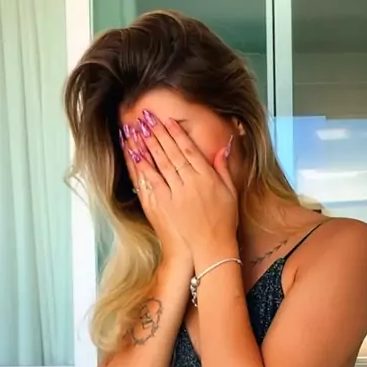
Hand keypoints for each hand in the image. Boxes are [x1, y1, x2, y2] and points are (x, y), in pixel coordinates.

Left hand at [121, 111, 238, 261]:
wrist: (211, 247)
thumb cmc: (223, 222)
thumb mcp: (230, 192)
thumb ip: (224, 168)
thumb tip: (225, 146)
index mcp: (206, 177)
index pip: (189, 149)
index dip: (177, 134)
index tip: (168, 121)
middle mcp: (190, 182)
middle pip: (172, 152)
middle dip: (158, 133)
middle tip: (147, 118)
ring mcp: (176, 193)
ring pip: (160, 163)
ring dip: (148, 145)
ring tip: (138, 130)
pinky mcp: (164, 205)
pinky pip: (151, 182)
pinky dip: (143, 167)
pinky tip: (135, 155)